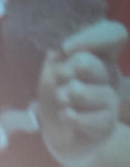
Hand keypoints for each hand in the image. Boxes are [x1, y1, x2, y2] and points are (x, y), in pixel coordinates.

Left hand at [38, 19, 127, 160]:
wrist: (62, 134)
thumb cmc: (57, 96)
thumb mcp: (53, 69)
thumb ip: (60, 55)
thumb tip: (66, 50)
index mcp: (98, 55)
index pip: (113, 33)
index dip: (92, 37)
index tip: (65, 49)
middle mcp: (108, 74)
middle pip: (87, 63)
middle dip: (63, 72)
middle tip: (59, 81)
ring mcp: (110, 98)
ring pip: (81, 92)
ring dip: (63, 96)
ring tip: (62, 100)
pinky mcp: (106, 122)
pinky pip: (84, 118)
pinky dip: (69, 117)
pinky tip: (67, 116)